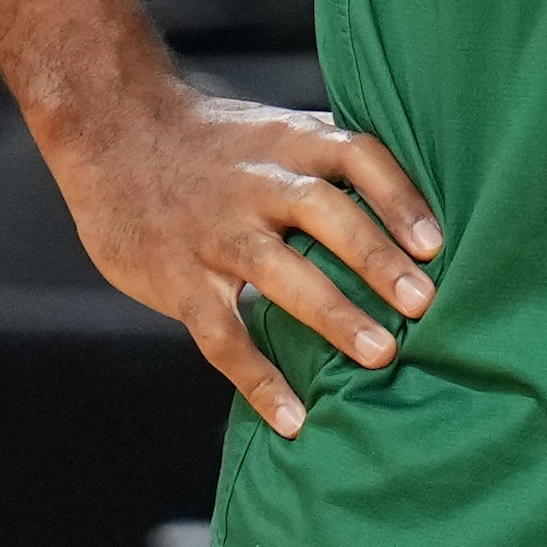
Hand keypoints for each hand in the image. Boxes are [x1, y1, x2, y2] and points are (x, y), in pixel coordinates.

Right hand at [43, 87, 439, 439]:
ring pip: (277, 270)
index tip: (435, 244)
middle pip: (324, 211)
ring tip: (381, 355)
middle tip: (424, 305)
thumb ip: (334, 159)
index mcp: (290, 142)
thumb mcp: (276, 129)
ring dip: (332, 313)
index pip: (356, 155)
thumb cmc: (216, 142)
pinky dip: (258, 378)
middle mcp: (257, 181)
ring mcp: (215, 231)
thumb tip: (420, 199)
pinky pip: (220, 334)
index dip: (398, 197)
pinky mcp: (177, 278)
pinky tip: (294, 419)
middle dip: (375, 258)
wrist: (111, 128)